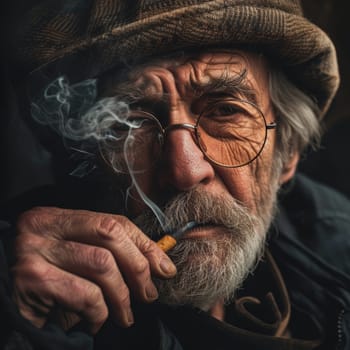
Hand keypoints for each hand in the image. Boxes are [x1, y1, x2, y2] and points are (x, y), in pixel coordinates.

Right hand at [12, 207, 175, 332]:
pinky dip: (98, 313)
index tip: (164, 266)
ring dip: (122, 296)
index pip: (113, 221)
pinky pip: (85, 294)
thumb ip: (111, 253)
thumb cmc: (51, 282)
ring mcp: (36, 250)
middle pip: (109, 234)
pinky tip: (95, 321)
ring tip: (125, 314)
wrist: (6, 303)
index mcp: (60, 216)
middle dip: (138, 267)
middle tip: (148, 293)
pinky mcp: (33, 279)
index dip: (143, 244)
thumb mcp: (80, 259)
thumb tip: (158, 262)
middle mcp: (45, 226)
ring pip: (102, 265)